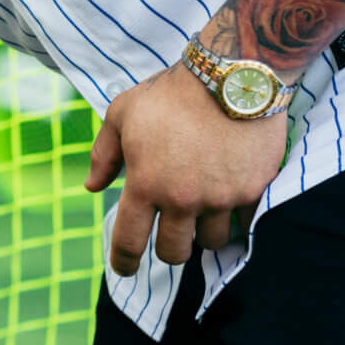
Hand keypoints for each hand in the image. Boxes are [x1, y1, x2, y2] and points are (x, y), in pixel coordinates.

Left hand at [86, 64, 288, 275]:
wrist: (231, 75)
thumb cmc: (171, 93)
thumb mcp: (122, 114)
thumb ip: (104, 154)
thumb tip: (91, 187)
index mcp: (145, 185)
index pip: (130, 242)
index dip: (124, 262)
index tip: (124, 269)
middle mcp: (182, 199)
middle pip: (174, 253)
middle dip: (169, 249)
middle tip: (171, 234)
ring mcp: (220, 198)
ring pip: (211, 241)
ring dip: (203, 233)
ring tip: (202, 210)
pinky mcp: (252, 190)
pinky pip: (244, 223)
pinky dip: (235, 218)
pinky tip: (230, 200)